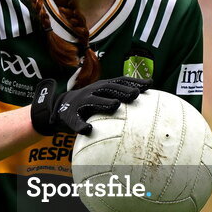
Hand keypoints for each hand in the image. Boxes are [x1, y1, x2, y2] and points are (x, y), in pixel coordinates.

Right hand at [30, 76, 148, 135]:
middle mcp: (92, 91)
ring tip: (115, 105)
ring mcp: (81, 102)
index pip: (120, 81)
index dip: (134, 81)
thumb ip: (121, 94)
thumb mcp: (104, 95)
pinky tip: (88, 129)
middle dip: (122, 90)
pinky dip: (81, 125)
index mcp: (102, 86)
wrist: (61, 107)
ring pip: (93, 101)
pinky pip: (76, 121)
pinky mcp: (71, 116)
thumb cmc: (90, 102)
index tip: (149, 84)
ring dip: (104, 102)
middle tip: (135, 94)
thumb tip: (146, 93)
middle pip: (108, 88)